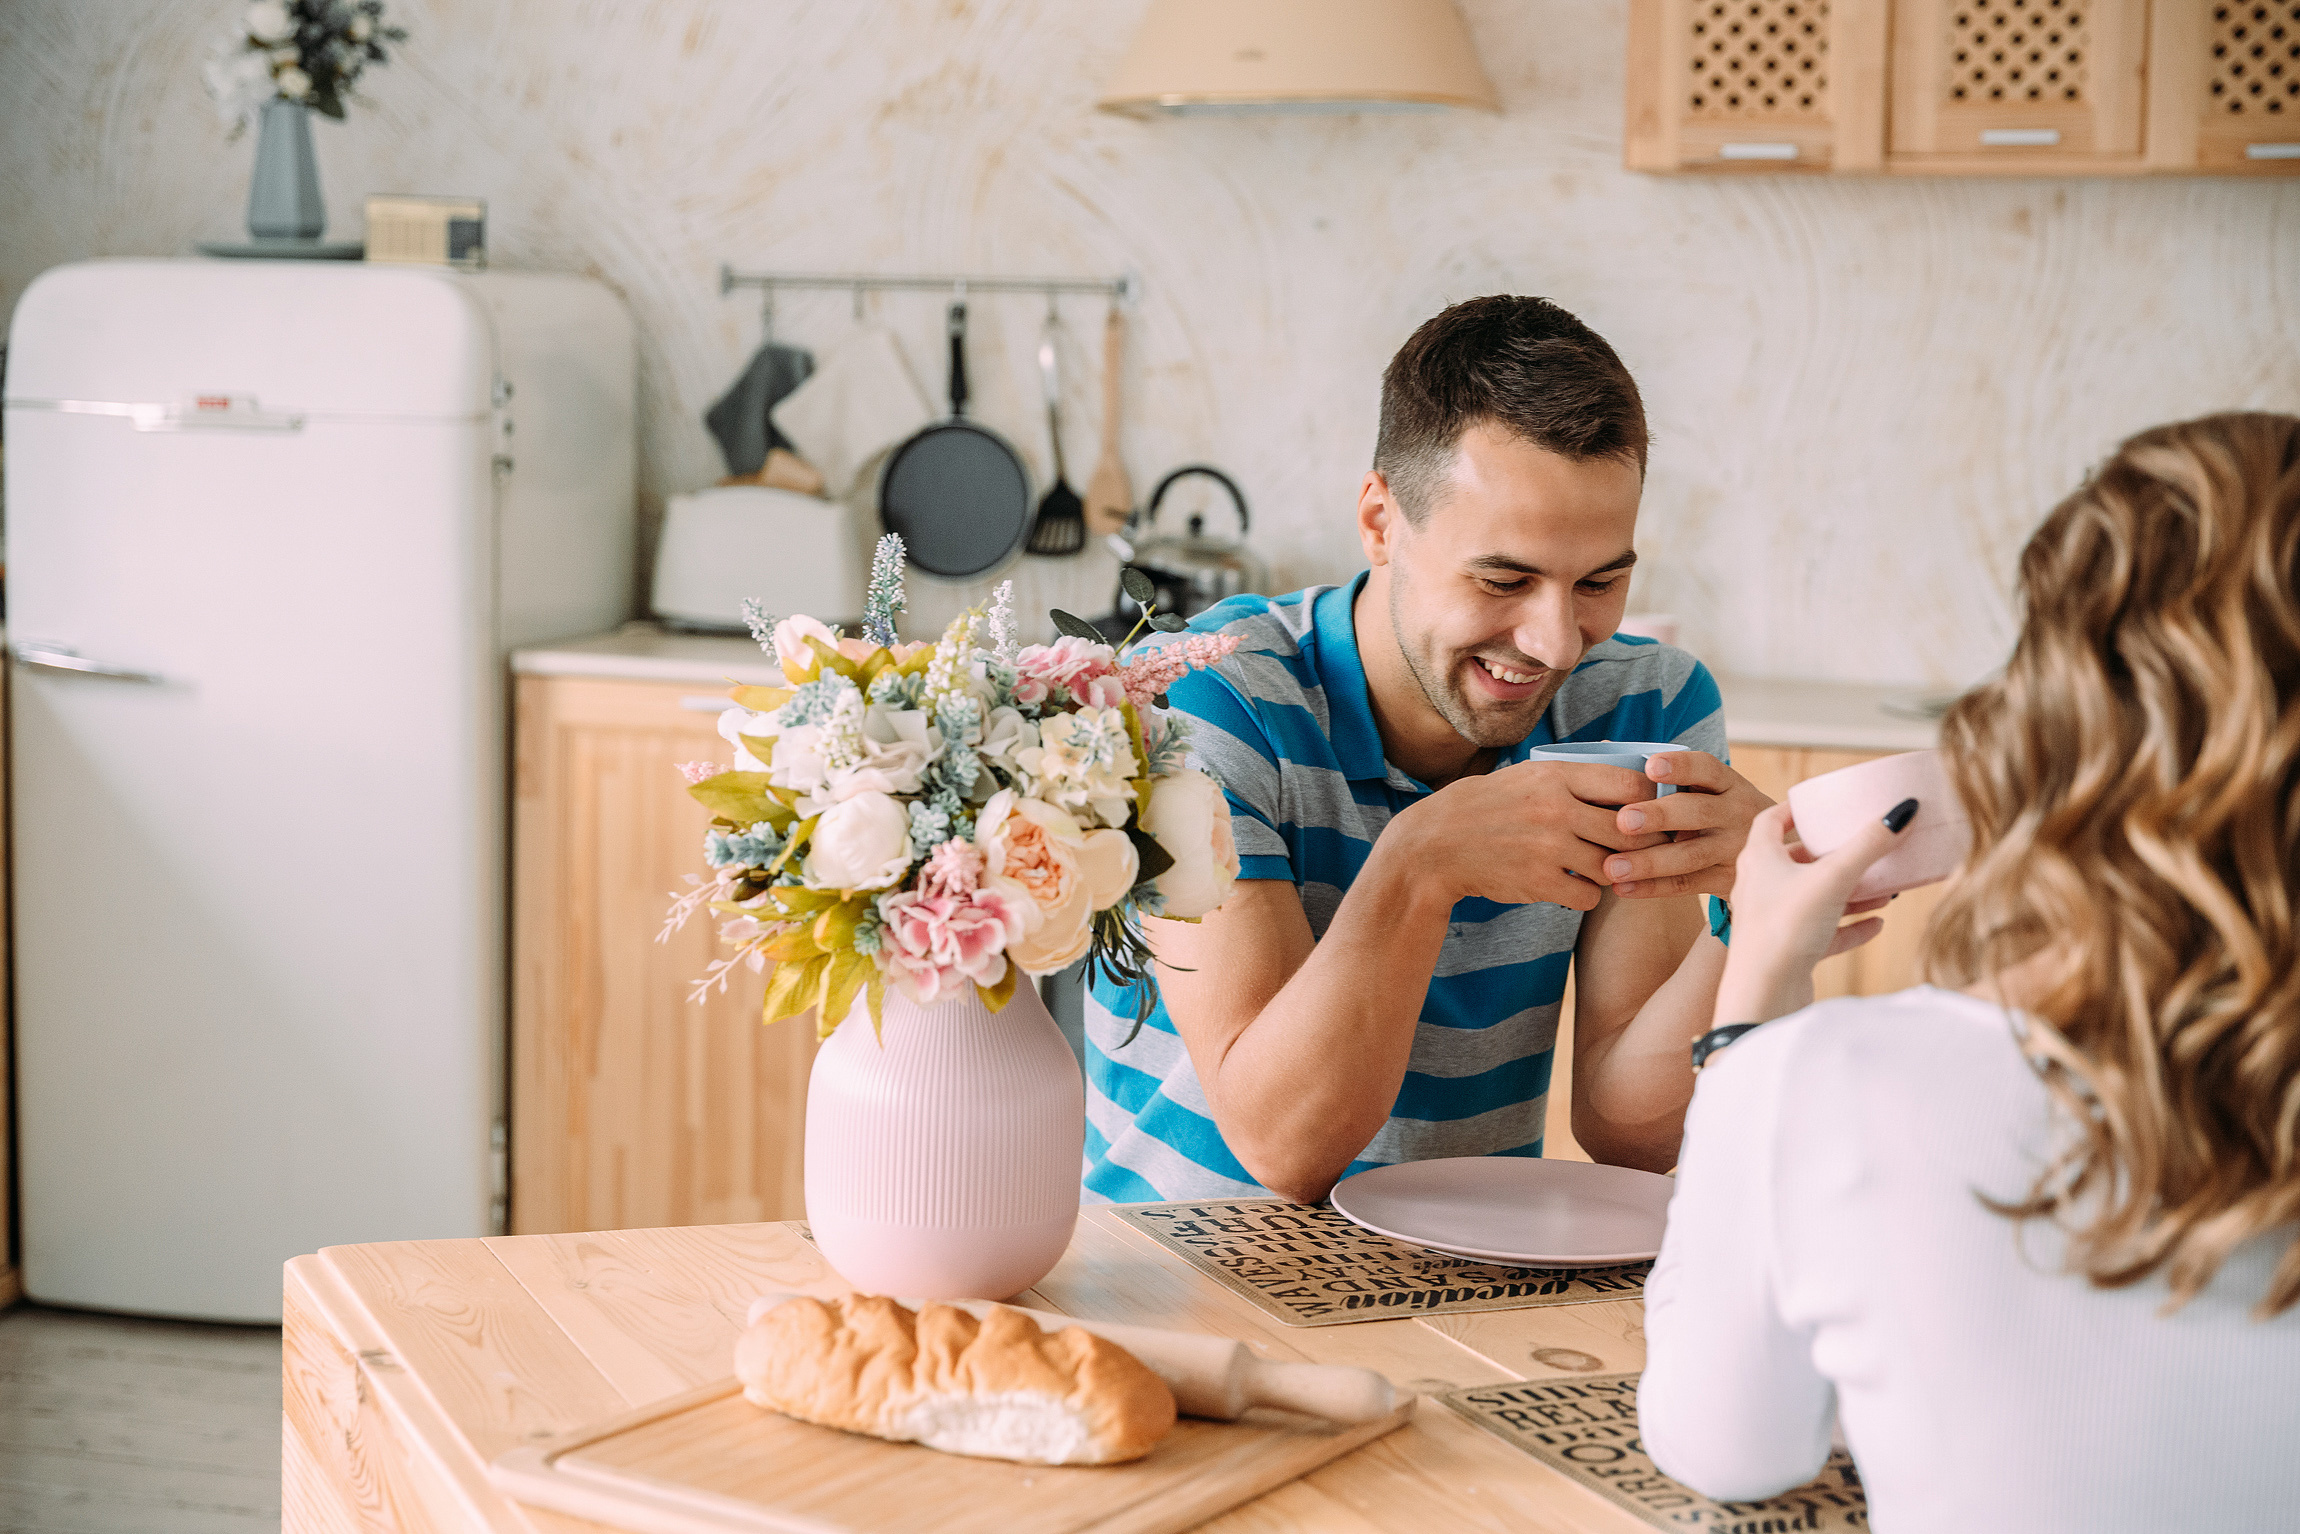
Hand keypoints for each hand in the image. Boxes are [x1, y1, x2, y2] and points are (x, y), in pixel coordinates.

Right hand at [1387, 760, 1669, 911]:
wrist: (1434, 845)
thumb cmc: (1486, 806)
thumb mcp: (1527, 775)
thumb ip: (1573, 778)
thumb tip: (1630, 782)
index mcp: (1556, 776)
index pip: (1631, 786)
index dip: (1649, 802)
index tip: (1648, 813)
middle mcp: (1557, 809)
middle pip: (1630, 830)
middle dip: (1642, 844)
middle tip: (1642, 850)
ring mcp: (1548, 847)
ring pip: (1614, 866)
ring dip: (1613, 872)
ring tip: (1601, 868)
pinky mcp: (1539, 882)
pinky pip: (1589, 895)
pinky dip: (1587, 895)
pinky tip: (1573, 886)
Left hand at [1599, 752, 1774, 899]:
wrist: (1774, 851)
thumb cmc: (1718, 810)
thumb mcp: (1710, 789)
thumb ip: (1669, 776)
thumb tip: (1606, 748)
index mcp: (1728, 783)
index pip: (1707, 768)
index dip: (1680, 766)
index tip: (1650, 766)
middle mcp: (1736, 813)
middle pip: (1697, 812)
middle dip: (1659, 816)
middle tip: (1623, 820)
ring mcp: (1733, 848)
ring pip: (1690, 855)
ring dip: (1648, 862)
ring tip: (1611, 867)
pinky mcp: (1727, 880)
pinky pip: (1687, 885)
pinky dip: (1652, 887)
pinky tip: (1622, 888)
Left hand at [1711, 799, 1913, 1025]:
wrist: (1765, 994)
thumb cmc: (1785, 927)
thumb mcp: (1833, 878)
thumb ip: (1868, 845)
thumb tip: (1903, 811)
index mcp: (1758, 860)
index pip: (1769, 822)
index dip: (1791, 810)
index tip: (1816, 805)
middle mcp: (1760, 887)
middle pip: (1796, 862)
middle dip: (1832, 856)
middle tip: (1862, 847)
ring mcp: (1773, 921)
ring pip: (1815, 898)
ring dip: (1849, 892)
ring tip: (1884, 888)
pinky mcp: (1788, 951)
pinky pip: (1822, 933)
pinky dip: (1848, 927)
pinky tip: (1877, 925)